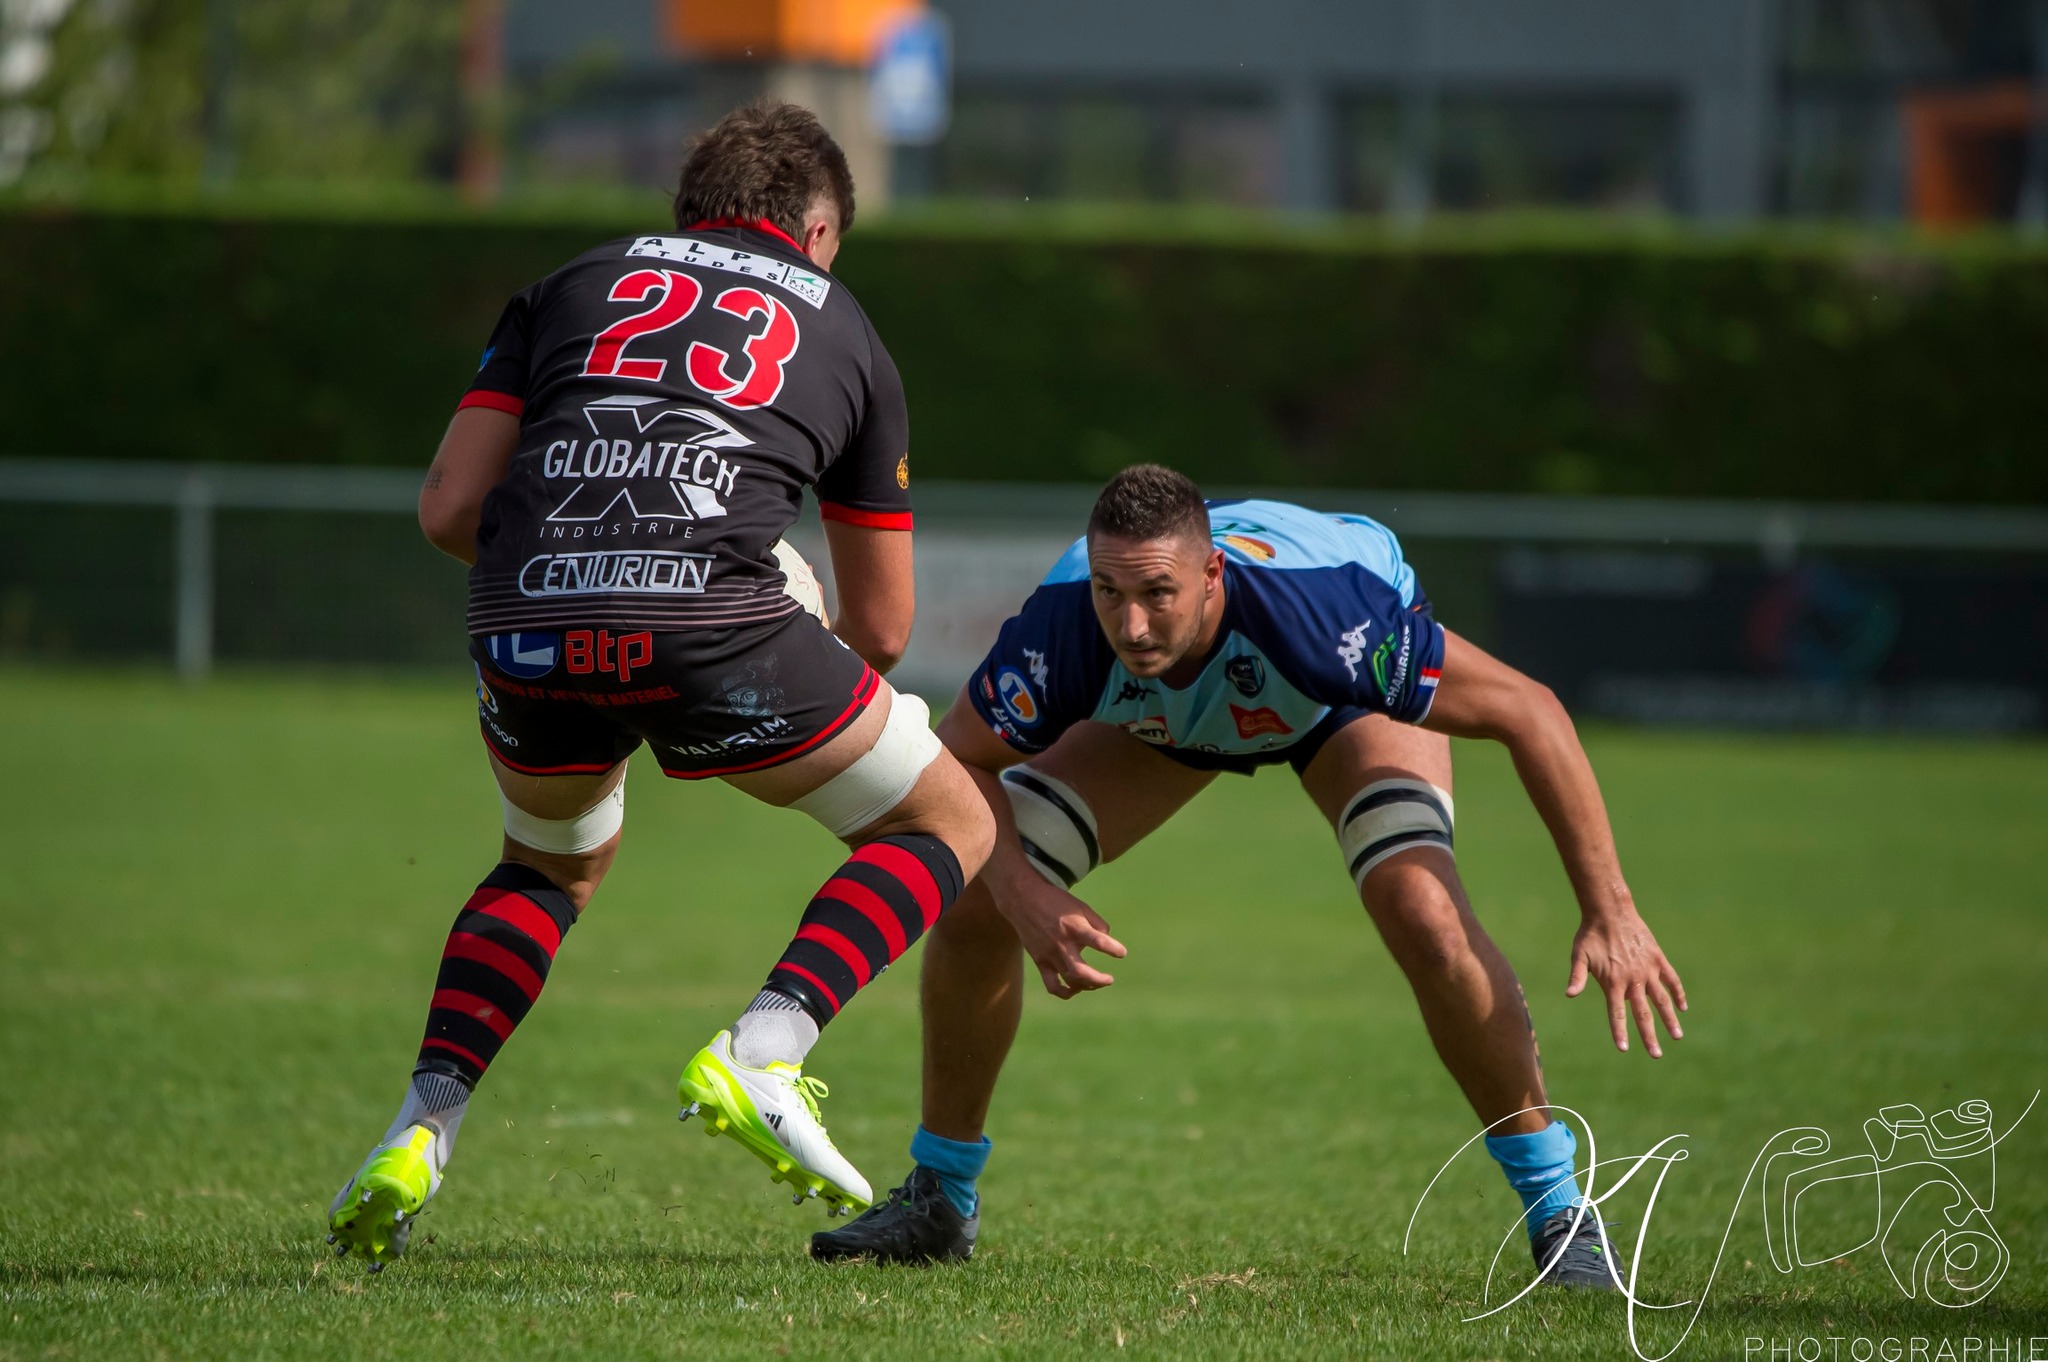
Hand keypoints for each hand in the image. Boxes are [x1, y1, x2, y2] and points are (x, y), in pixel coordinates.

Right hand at [994, 872, 1128, 999]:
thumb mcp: (1080, 906)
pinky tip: (1075, 989)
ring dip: (1086, 986)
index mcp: (1074, 926)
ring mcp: (1049, 955)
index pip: (1098, 941)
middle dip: (1099, 980)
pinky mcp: (1040, 961)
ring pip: (1069, 981)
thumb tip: (1107, 940)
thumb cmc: (1056, 902)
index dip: (1113, 949)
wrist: (1023, 901)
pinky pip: (1052, 985)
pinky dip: (1065, 992)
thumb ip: (1097, 923)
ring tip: (1096, 983)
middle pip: (1081, 972)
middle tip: (1109, 980)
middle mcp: (1062, 944)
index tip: (1121, 953)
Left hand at [1567, 906, 1686, 1056]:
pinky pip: (1671, 979)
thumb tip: (1569, 994)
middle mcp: (1633, 979)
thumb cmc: (1590, 935)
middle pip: (1643, 1013)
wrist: (1610, 911)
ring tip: (1677, 1036)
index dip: (1620, 1031)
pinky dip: (1678, 993)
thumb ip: (1577, 977)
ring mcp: (1648, 969)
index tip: (1624, 1049)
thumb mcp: (1579, 956)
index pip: (1617, 1013)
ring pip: (1662, 1000)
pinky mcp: (1657, 958)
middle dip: (1649, 1036)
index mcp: (1612, 981)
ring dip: (1670, 1019)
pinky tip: (1683, 1007)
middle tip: (1656, 1055)